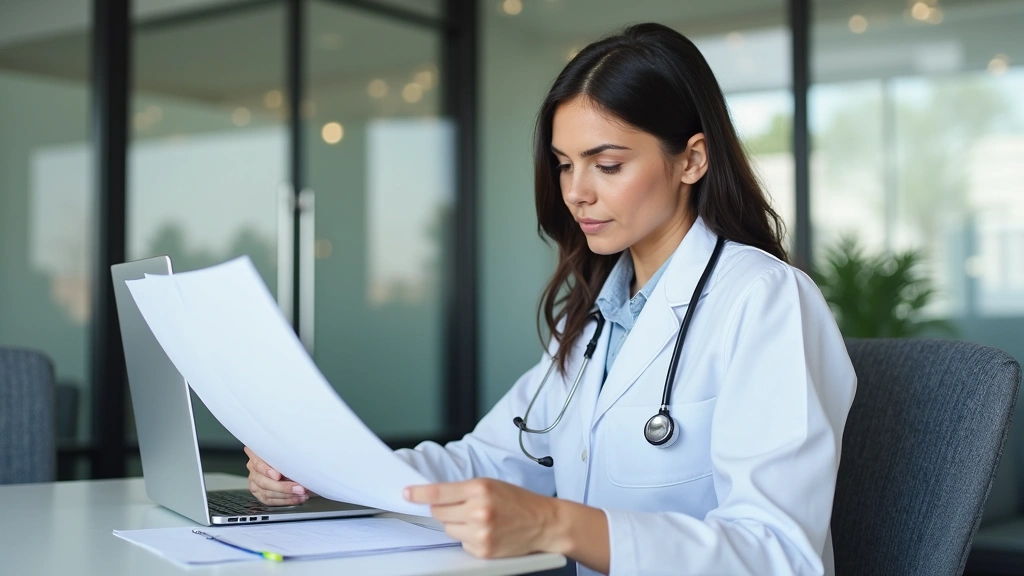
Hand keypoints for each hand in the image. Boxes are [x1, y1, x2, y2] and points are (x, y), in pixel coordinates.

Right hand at [244, 446, 311, 505]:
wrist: (276, 465)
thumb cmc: (281, 457)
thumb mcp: (282, 453)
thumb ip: (284, 457)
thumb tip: (299, 464)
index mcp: (256, 457)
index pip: (258, 464)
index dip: (267, 470)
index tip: (278, 476)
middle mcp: (254, 471)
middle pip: (264, 482)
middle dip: (283, 487)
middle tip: (299, 488)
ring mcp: (254, 484)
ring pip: (268, 493)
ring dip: (287, 495)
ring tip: (301, 494)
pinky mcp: (259, 494)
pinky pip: (270, 501)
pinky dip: (285, 501)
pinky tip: (296, 499)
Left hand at [403, 478, 560, 558]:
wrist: (544, 523)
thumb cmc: (519, 501)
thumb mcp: (491, 485)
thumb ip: (464, 490)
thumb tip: (435, 497)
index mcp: (480, 489)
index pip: (439, 492)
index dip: (419, 494)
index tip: (407, 493)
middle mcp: (479, 511)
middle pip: (439, 512)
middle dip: (446, 509)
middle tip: (463, 507)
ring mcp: (480, 533)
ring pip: (448, 528)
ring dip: (457, 524)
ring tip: (480, 520)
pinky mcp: (483, 550)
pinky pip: (461, 543)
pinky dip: (468, 538)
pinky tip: (486, 532)